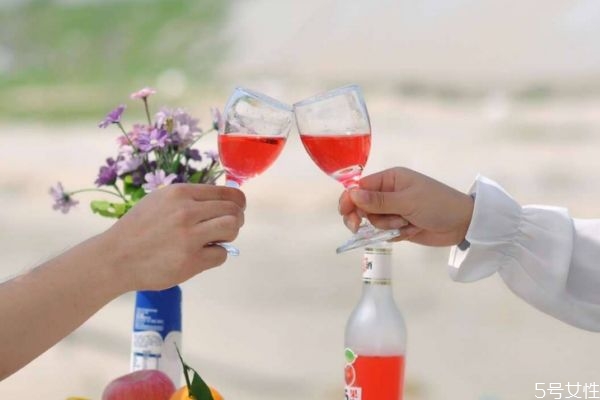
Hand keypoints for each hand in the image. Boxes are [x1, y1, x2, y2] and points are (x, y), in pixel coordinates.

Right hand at [103, 184, 245, 290]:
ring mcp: (189, 237)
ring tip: (215, 240)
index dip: (238, 203)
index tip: (237, 209)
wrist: (115, 257)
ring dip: (229, 236)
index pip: (226, 193)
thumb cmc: (139, 228)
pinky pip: (221, 255)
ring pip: (232, 229)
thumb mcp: (160, 200)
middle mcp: (186, 212)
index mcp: (180, 193)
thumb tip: (224, 201)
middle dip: (236, 219)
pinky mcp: (190, 261)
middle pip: (234, 211)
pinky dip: (216, 255)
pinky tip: (202, 255)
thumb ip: (189, 199)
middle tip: (227, 228)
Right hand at [338, 167, 473, 246]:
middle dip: (364, 217)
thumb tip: (352, 194)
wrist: (464, 224)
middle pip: (362, 206)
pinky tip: (410, 231)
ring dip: (387, 226)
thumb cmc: (437, 204)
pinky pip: (385, 232)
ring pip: (374, 221)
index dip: (350, 200)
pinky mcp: (399, 226)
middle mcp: (390, 193)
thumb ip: (378, 200)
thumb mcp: (407, 201)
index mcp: (391, 179)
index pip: (360, 187)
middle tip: (358, 228)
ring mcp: (394, 210)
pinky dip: (395, 234)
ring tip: (406, 224)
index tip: (345, 213)